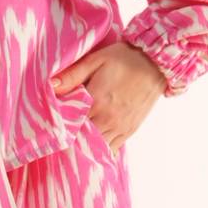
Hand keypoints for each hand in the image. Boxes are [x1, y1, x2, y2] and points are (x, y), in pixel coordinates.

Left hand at [50, 40, 166, 151]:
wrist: (157, 63)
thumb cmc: (125, 58)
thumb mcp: (96, 60)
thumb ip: (72, 75)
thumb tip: (50, 86)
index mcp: (96, 101)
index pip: (70, 123)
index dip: (59, 126)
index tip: (50, 126)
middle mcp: (108, 119)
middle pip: (81, 140)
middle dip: (69, 139)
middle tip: (58, 138)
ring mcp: (120, 127)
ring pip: (96, 148)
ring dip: (84, 146)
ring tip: (74, 143)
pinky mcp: (129, 131)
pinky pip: (112, 149)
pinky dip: (100, 150)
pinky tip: (92, 147)